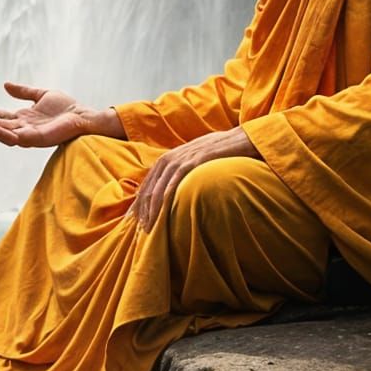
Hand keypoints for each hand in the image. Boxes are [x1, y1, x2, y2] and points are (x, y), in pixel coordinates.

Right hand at [0, 83, 121, 147]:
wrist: (82, 114)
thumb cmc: (66, 107)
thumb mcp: (41, 94)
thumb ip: (23, 91)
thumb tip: (5, 84)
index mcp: (22, 119)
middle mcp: (21, 128)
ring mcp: (26, 135)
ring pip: (0, 132)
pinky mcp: (33, 139)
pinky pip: (12, 137)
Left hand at [131, 127, 256, 232]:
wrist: (238, 140)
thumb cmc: (217, 154)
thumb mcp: (194, 162)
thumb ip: (182, 173)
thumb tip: (174, 192)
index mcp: (167, 159)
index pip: (146, 184)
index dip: (138, 204)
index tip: (133, 221)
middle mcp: (169, 158)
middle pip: (148, 188)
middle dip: (141, 211)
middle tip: (139, 231)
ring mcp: (180, 159)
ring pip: (157, 188)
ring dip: (150, 210)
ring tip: (148, 228)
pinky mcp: (191, 162)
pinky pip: (173, 183)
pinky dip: (164, 198)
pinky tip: (161, 212)